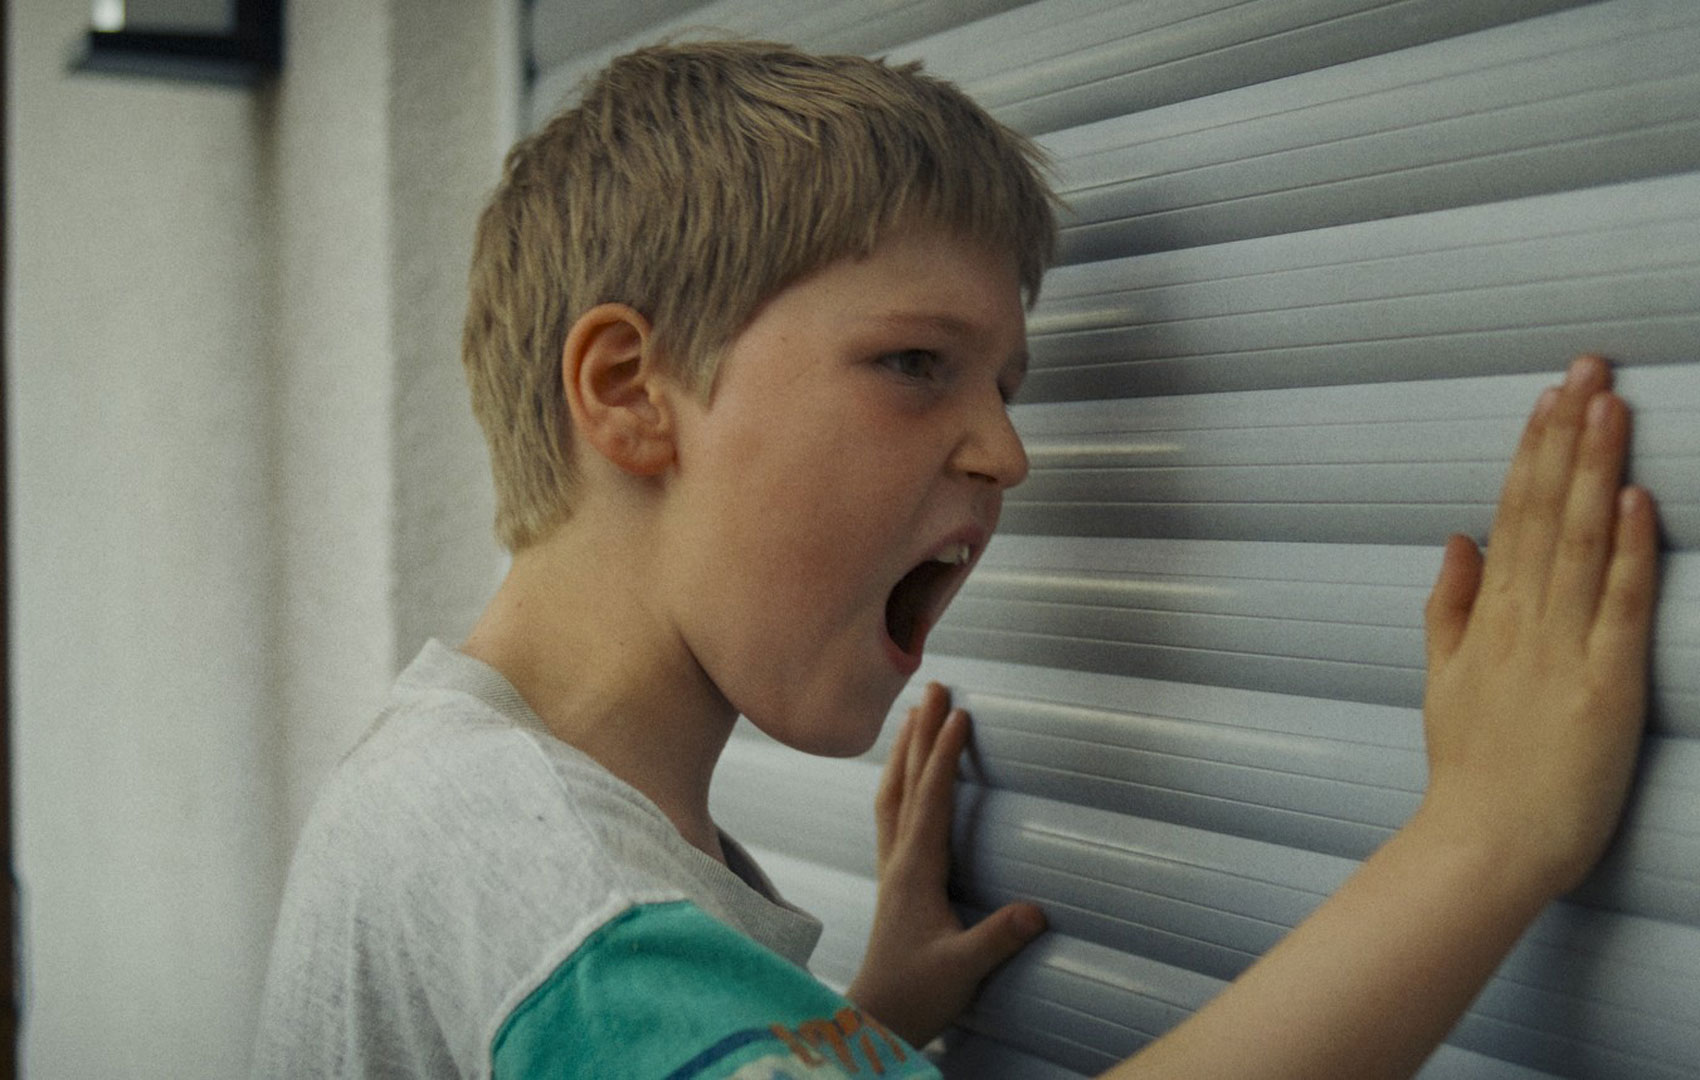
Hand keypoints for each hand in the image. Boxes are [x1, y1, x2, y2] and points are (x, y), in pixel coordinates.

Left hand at [846, 682, 1046, 1048]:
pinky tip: (904, 773)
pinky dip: (899, 779)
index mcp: (916, 871)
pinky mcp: (893, 876)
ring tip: (915, 712)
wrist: (878, 1013)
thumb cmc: (918, 992)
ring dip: (904, 749)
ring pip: (893, 792)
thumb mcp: (963, 969)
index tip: (959, 714)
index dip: (945, 756)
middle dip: (920, 732)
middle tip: (933, 686)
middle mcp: (899, 859)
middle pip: (905, 781)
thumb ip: (996, 939)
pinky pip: (891, 811)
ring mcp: (892, 864)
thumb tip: (1037, 910)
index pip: (931, 799)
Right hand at [1417, 355, 1659, 895]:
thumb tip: (1458, 539)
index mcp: (1490, 617)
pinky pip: (1616, 606)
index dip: (1534, 451)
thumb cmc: (1471, 769)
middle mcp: (1524, 620)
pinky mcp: (1605, 686)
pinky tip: (1632, 500)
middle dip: (1568, 435)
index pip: (1512, 515)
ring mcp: (1562, 649)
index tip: (1551, 394)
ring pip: (1577, 542)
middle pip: (1544, 510)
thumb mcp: (1445, 680)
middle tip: (1587, 368)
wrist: (1484, 842)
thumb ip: (1449, 606)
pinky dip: (1624, 551)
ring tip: (1609, 406)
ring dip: (1594, 469)